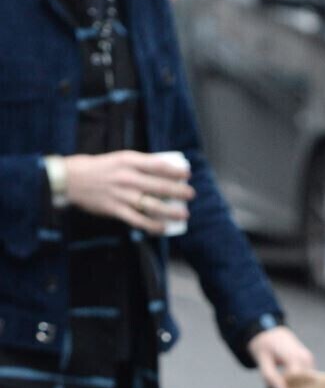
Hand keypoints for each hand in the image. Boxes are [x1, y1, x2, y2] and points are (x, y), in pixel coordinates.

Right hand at [63, 150, 194, 235]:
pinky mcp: (115, 209)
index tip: (187, 174)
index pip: (158, 165)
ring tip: (184, 214)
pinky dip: (152, 225)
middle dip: (178, 191)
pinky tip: (163, 228)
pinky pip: (138, 220)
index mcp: (129, 161)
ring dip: (171, 210)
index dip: (175, 170)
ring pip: (152, 204)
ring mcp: (122, 194)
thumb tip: (162, 170)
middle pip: (159, 185)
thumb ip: (138, 164)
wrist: (71, 179)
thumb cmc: (98, 168)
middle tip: (191, 194)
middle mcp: (127, 177)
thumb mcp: (119, 159)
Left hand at [249, 325, 314, 387]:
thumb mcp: (263, 362)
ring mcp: (310, 360)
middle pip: (306, 382)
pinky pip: (307, 378)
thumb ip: (271, 378)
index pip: (297, 380)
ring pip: (308, 381)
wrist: (271, 332)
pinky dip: (301, 384)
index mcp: (294, 356)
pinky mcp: (310, 363)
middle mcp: (306, 358)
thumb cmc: (265, 348)